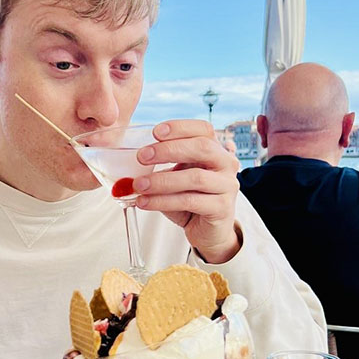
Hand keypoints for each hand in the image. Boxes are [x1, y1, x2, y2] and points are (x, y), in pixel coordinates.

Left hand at [133, 120, 241, 263]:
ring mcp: (227, 186)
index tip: (155, 132)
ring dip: (162, 180)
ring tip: (138, 185)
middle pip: (202, 148)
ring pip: (195, 177)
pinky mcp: (222, 208)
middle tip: (142, 156)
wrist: (209, 231)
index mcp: (216, 150)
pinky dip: (163, 201)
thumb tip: (130, 163)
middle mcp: (227, 164)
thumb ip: (163, 166)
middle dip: (169, 150)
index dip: (180, 128)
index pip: (203, 129)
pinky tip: (144, 202)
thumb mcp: (176, 176)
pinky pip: (190, 201)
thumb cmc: (190, 199)